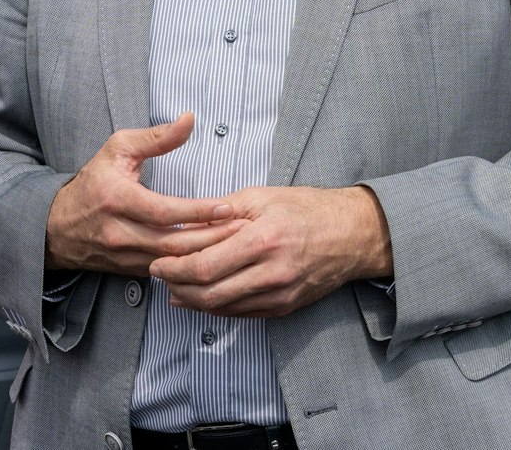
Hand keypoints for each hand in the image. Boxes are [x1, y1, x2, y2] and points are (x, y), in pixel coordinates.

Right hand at [45, 113, 239, 276]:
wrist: (56, 227)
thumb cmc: (93, 183)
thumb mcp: (118, 150)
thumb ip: (156, 137)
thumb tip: (189, 120)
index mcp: (116, 199)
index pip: (163, 211)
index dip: (197, 211)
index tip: (227, 207)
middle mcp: (118, 232)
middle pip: (172, 242)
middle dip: (211, 238)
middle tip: (243, 229)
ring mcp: (122, 255)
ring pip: (171, 261)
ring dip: (204, 254)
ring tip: (236, 243)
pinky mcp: (128, 270)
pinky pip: (165, 272)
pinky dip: (190, 266)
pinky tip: (213, 257)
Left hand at [149, 185, 392, 317]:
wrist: (354, 233)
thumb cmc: (308, 209)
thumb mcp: (262, 197)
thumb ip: (220, 213)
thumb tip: (181, 228)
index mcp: (264, 240)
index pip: (205, 267)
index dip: (173, 269)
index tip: (156, 262)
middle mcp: (273, 273)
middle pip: (208, 294)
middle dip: (176, 287)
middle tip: (160, 276)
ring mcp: (280, 294)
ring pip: (221, 309)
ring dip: (191, 300)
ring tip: (175, 286)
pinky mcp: (285, 307)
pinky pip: (240, 313)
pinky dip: (215, 307)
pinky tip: (201, 297)